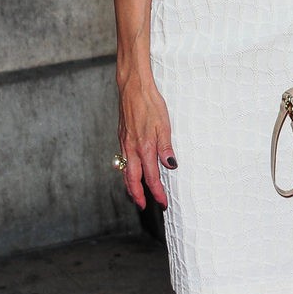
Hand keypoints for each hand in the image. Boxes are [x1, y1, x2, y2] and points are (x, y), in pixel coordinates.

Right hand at [116, 76, 176, 207]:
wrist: (133, 87)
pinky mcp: (122, 137)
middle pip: (132, 180)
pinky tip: (130, 171)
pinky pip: (122, 160)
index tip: (163, 202)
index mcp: (144, 147)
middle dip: (138, 195)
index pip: (151, 177)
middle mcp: (131, 148)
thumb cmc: (150, 103)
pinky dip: (126, 171)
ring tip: (136, 195)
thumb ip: (166, 147)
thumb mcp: (163, 124)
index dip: (157, 192)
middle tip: (144, 206)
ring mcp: (124, 143)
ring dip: (130, 185)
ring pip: (125, 171)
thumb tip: (170, 166)